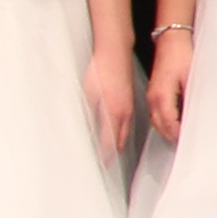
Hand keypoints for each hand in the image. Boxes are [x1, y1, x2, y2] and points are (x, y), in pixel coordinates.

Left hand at [84, 45, 137, 163]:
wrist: (114, 52)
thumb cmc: (100, 70)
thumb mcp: (88, 95)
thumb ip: (89, 116)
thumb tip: (87, 133)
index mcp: (113, 113)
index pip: (109, 143)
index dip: (104, 156)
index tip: (99, 166)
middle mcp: (124, 113)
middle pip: (120, 141)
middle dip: (112, 154)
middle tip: (103, 164)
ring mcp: (129, 107)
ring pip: (125, 133)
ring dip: (117, 144)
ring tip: (108, 153)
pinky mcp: (129, 100)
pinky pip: (127, 123)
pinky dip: (121, 133)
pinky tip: (114, 132)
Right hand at [146, 29, 195, 144]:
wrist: (171, 40)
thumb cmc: (181, 55)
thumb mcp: (190, 78)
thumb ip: (190, 99)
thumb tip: (194, 115)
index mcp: (161, 97)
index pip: (169, 124)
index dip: (178, 135)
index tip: (188, 143)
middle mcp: (153, 99)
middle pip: (160, 126)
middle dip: (171, 136)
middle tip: (185, 145)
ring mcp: (151, 95)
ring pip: (156, 121)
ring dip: (166, 130)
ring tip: (180, 138)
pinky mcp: (154, 92)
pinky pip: (156, 113)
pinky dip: (164, 122)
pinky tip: (174, 123)